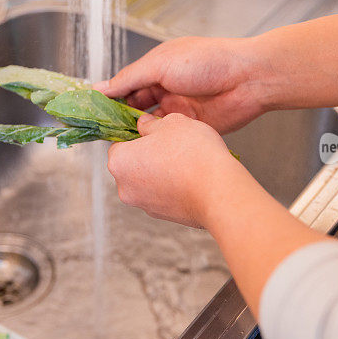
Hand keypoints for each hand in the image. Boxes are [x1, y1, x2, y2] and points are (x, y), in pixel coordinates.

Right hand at [94, 36, 273, 133]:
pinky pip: (168, 138)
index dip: (108, 98)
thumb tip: (100, 87)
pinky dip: (155, 144)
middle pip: (134, 107)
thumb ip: (129, 78)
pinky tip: (143, 151)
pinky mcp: (192, 128)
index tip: (91, 112)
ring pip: (149, 125)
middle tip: (101, 133)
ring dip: (135, 133)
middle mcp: (166, 89)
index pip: (125, 85)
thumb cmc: (207, 61)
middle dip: (118, 119)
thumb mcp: (160, 64)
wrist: (249, 79)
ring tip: (117, 144)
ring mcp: (179, 110)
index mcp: (157, 69)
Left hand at [107, 113, 243, 226]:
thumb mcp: (171, 122)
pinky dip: (173, 187)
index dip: (138, 136)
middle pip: (132, 165)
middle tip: (171, 145)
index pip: (119, 144)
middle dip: (149, 155)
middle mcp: (125, 188)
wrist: (219, 190)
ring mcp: (145, 205)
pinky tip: (191, 177)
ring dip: (162, 171)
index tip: (154, 132)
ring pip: (148, 181)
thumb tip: (145, 125)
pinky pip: (164, 195)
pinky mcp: (164, 216)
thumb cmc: (193, 154)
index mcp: (119, 162)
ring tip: (185, 161)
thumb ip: (151, 123)